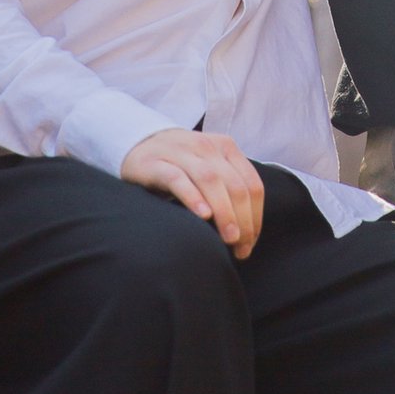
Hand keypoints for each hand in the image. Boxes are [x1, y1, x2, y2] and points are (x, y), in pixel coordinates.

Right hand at [122, 129, 265, 258]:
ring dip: (225, 212)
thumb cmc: (180, 165)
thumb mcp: (209, 168)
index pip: (251, 184)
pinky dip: (193, 197)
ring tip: (229, 238)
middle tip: (241, 249)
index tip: (250, 243)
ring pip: (211, 181)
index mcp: (226, 147)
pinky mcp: (155, 163)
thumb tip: (248, 231)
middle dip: (244, 220)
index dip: (256, 216)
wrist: (138, 144)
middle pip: (235, 185)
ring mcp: (180, 152)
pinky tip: (202, 215)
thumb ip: (228, 189)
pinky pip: (177, 179)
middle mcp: (207, 147)